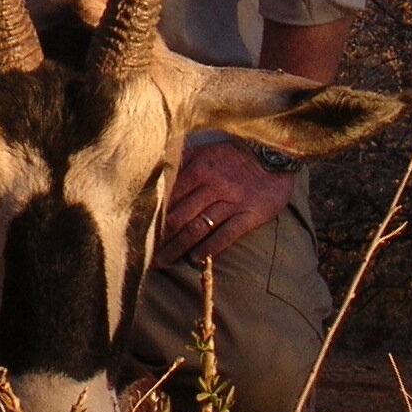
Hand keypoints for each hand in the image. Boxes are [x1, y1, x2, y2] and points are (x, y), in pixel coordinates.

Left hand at [156, 139, 293, 266]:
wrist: (273, 156)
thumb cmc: (232, 155)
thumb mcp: (204, 150)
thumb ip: (180, 159)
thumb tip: (155, 168)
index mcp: (198, 169)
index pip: (168, 197)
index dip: (152, 216)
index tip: (138, 230)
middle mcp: (213, 186)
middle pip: (179, 217)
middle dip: (160, 238)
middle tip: (145, 253)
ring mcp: (232, 202)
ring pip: (198, 228)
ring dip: (179, 247)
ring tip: (164, 261)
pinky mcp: (250, 215)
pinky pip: (226, 235)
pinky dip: (209, 248)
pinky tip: (196, 259)